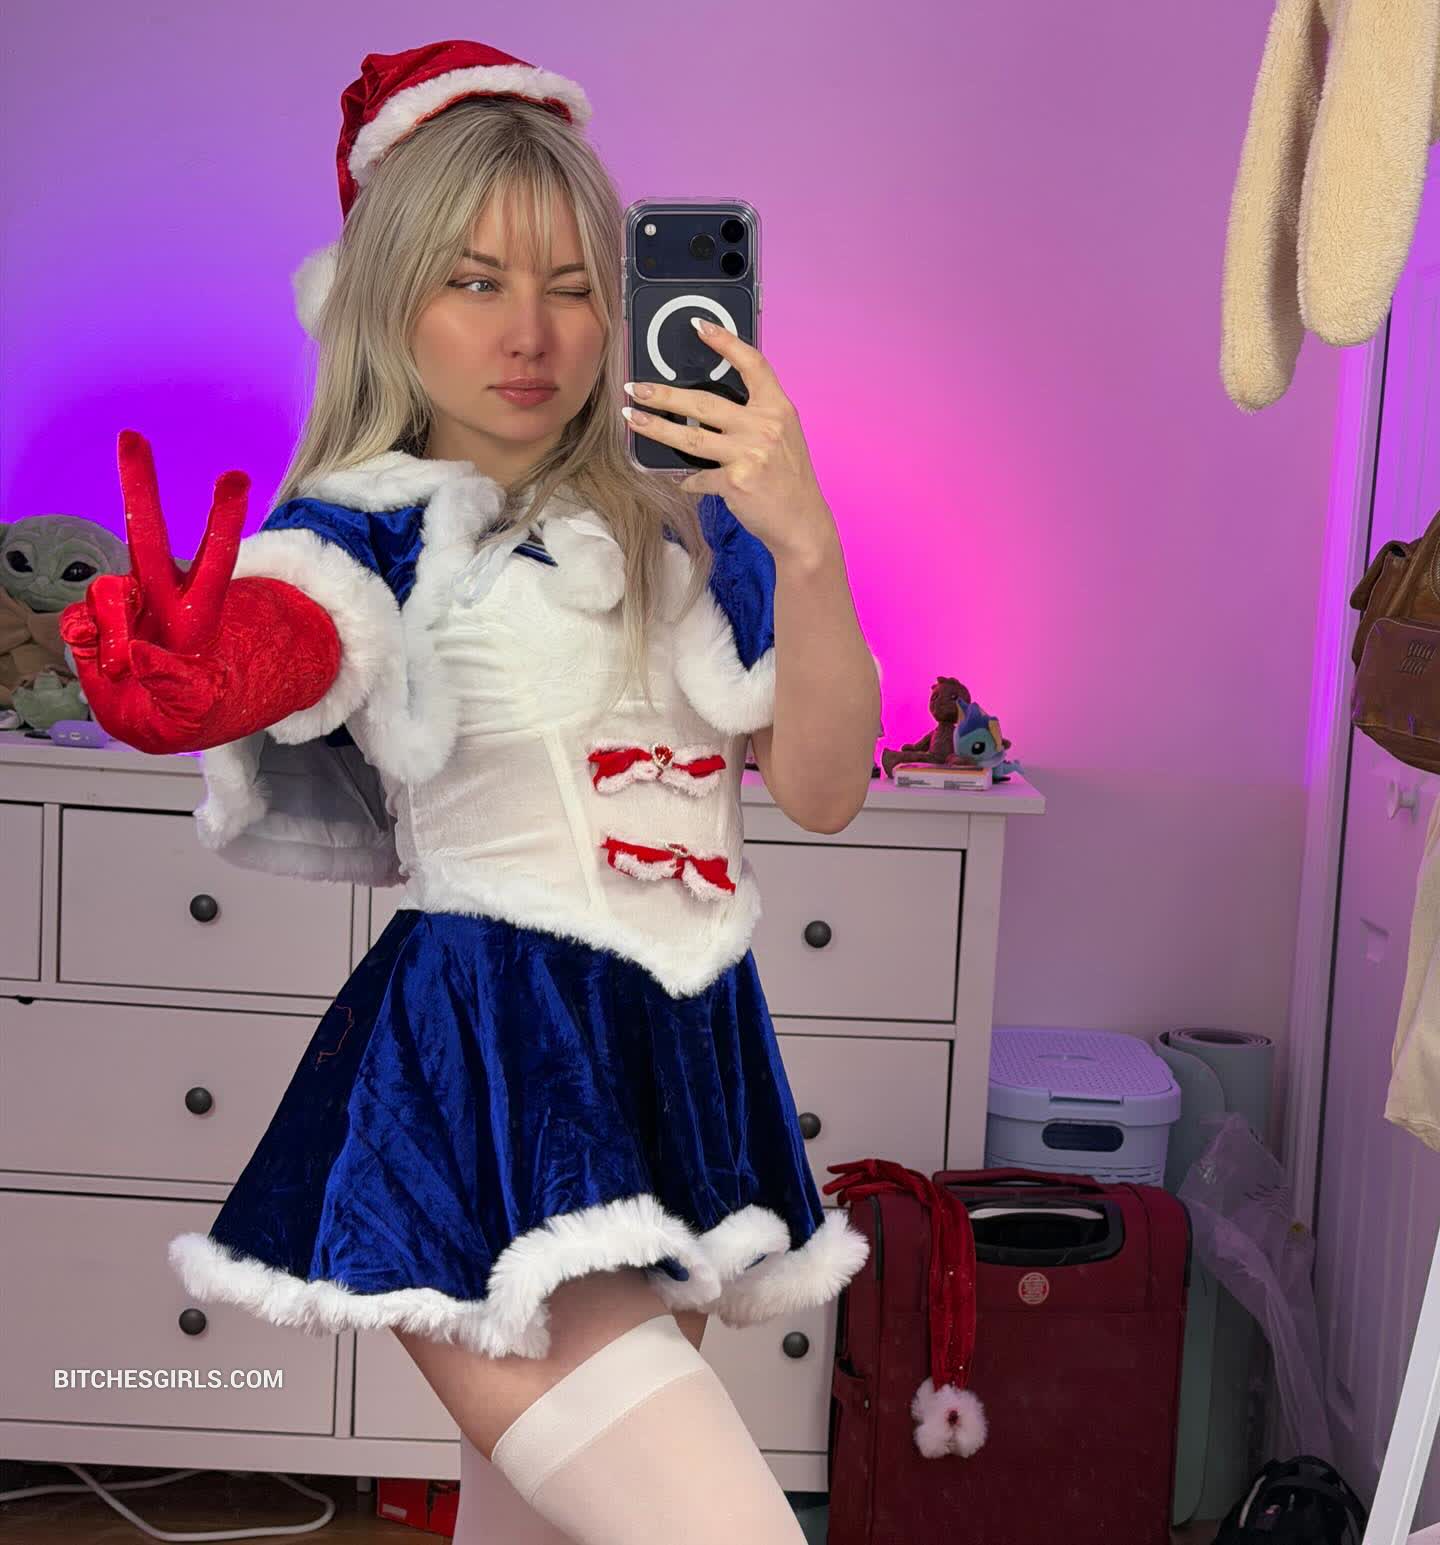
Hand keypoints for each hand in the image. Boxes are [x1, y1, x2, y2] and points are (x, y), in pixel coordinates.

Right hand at [60, 430, 249, 747]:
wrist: (153, 721)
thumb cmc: (186, 712)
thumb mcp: (193, 711)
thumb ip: (173, 685)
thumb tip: (135, 656)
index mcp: (199, 614)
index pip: (215, 559)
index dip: (223, 520)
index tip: (236, 475)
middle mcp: (162, 598)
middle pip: (147, 536)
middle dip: (139, 487)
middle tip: (132, 436)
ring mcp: (125, 606)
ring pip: (105, 593)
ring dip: (111, 633)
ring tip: (125, 670)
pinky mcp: (92, 621)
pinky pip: (76, 620)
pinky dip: (84, 644)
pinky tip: (102, 661)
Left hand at [623, 318, 837, 563]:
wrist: (802, 523)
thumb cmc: (789, 480)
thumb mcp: (783, 438)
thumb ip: (755, 417)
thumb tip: (707, 407)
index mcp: (778, 409)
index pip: (753, 364)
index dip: (726, 342)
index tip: (700, 326)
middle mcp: (764, 427)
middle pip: (704, 401)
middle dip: (664, 394)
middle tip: (636, 388)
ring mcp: (749, 454)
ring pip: (690, 437)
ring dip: (655, 427)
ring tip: (632, 418)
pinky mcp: (735, 482)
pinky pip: (697, 477)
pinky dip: (686, 479)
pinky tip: (680, 479)